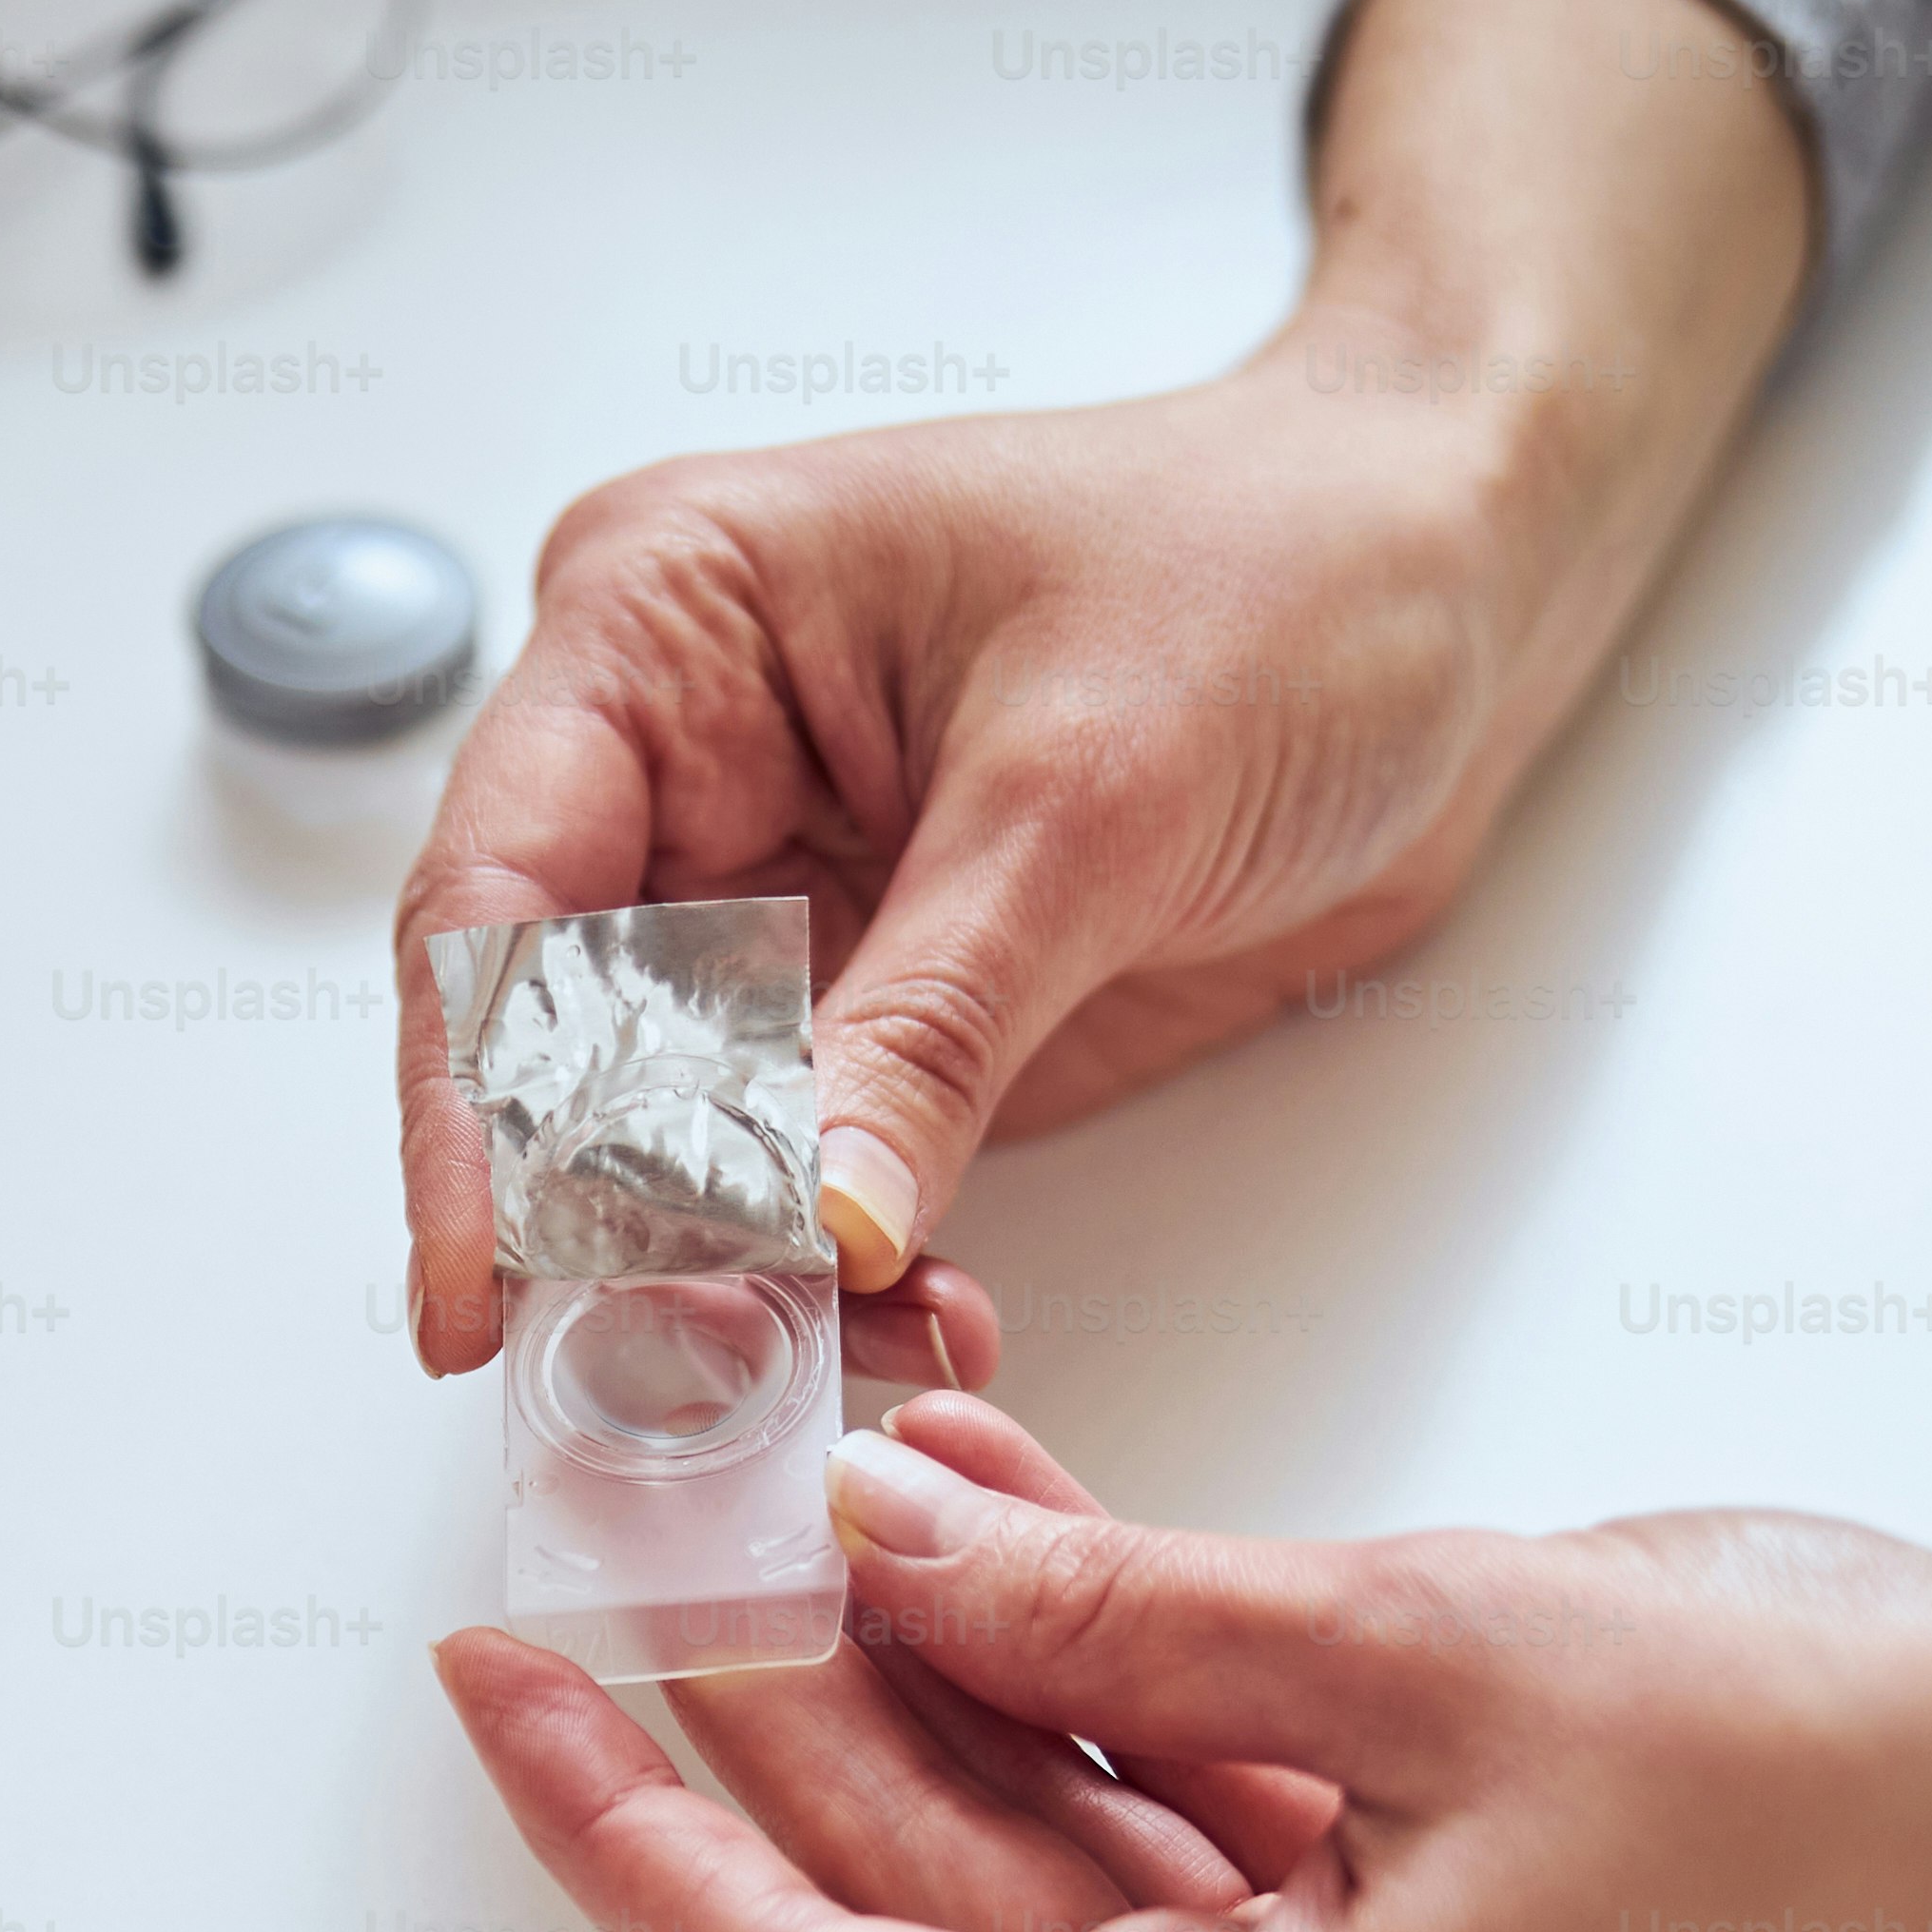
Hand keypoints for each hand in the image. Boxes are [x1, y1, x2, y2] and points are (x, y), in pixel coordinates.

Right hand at [390, 0, 1809, 1382]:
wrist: (1462, 579)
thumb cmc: (1291, 558)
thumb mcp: (1094, 794)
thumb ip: (928, 1027)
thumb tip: (806, 1223)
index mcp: (667, 623)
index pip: (496, 899)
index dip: (469, 1112)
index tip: (476, 1291)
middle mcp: (684, 762)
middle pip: (552, 1046)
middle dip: (604, 1227)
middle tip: (667, 1373)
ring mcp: (775, 896)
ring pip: (668, 1141)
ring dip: (732, 1277)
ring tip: (827, 1368)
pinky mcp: (876, 1008)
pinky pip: (801, 1179)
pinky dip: (839, 1273)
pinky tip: (914, 1326)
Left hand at [438, 1395, 1931, 1931]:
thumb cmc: (1904, 1813)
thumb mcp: (1441, 1647)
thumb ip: (1120, 1613)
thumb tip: (888, 1555)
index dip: (630, 1826)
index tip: (509, 1674)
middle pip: (922, 1929)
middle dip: (789, 1694)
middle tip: (669, 1488)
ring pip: (1054, 1889)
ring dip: (951, 1682)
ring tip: (836, 1461)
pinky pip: (1199, 1884)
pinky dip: (1111, 1721)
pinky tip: (1019, 1544)